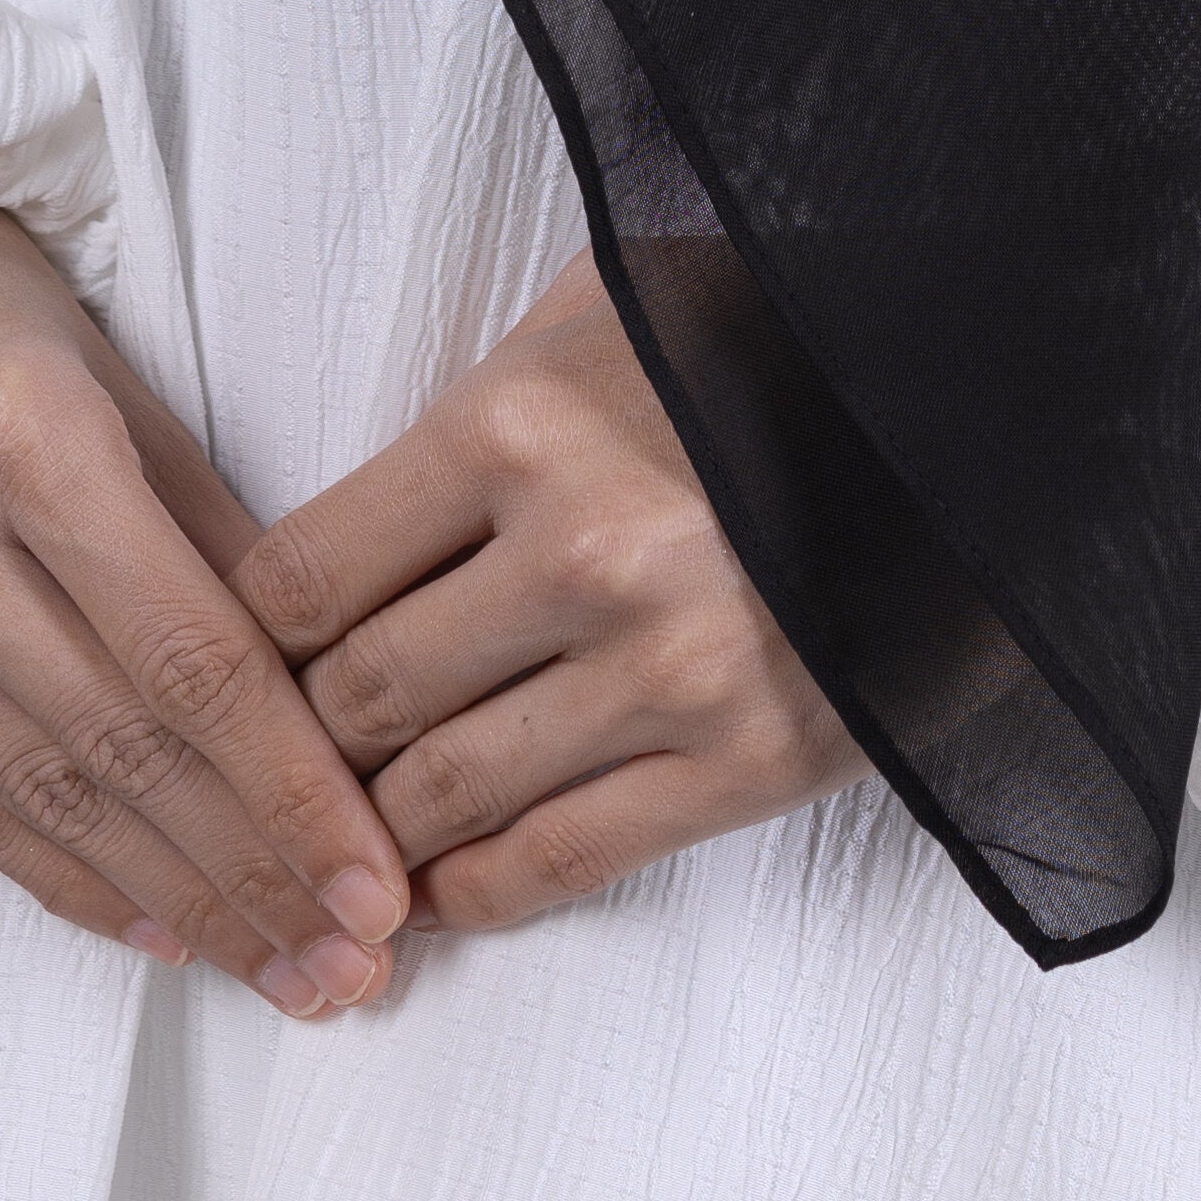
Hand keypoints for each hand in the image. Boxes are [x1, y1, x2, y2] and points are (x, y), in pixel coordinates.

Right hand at [0, 180, 410, 1019]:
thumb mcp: (114, 370)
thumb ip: (212, 527)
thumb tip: (327, 696)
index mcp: (21, 428)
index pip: (189, 655)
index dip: (292, 790)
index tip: (380, 888)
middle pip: (117, 746)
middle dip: (249, 874)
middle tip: (352, 969)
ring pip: (33, 797)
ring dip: (169, 902)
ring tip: (276, 970)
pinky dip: (56, 876)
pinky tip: (152, 928)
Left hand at [231, 256, 863, 932]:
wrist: (968, 396)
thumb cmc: (763, 334)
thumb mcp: (598, 308)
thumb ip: (474, 406)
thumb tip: (340, 522)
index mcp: (520, 422)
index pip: (301, 575)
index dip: (244, 638)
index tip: (232, 665)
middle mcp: (580, 553)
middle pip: (355, 699)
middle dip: (298, 746)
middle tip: (270, 769)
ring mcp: (667, 669)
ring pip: (440, 796)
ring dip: (371, 832)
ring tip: (338, 841)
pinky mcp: (748, 761)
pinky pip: (564, 860)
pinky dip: (475, 891)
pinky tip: (434, 891)